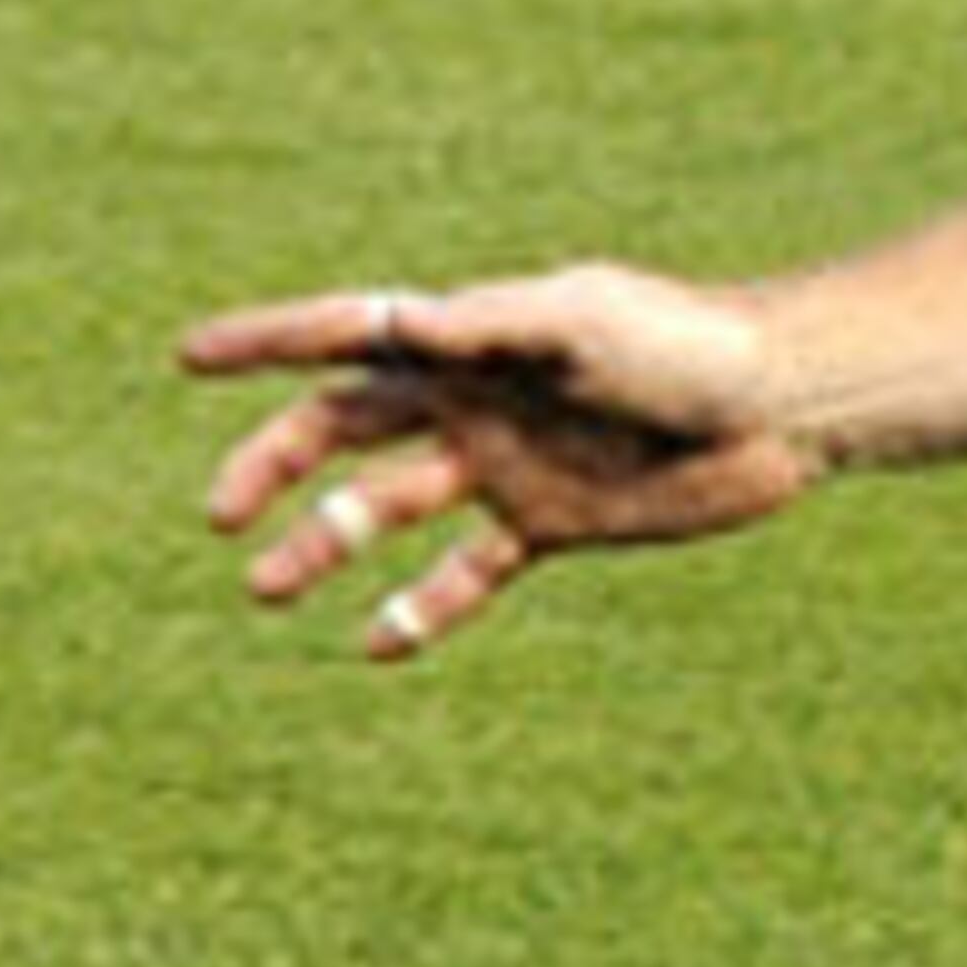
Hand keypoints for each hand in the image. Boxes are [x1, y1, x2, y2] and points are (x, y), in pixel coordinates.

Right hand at [182, 266, 821, 659]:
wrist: (780, 406)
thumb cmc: (686, 345)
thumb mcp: (584, 322)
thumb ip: (494, 325)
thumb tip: (405, 323)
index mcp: (472, 339)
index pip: (349, 334)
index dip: (265, 343)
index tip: (186, 359)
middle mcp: (476, 400)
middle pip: (346, 430)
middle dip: (276, 466)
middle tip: (220, 517)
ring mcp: (509, 464)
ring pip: (390, 509)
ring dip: (327, 546)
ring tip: (268, 591)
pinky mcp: (553, 524)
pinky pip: (470, 574)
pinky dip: (424, 608)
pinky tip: (376, 644)